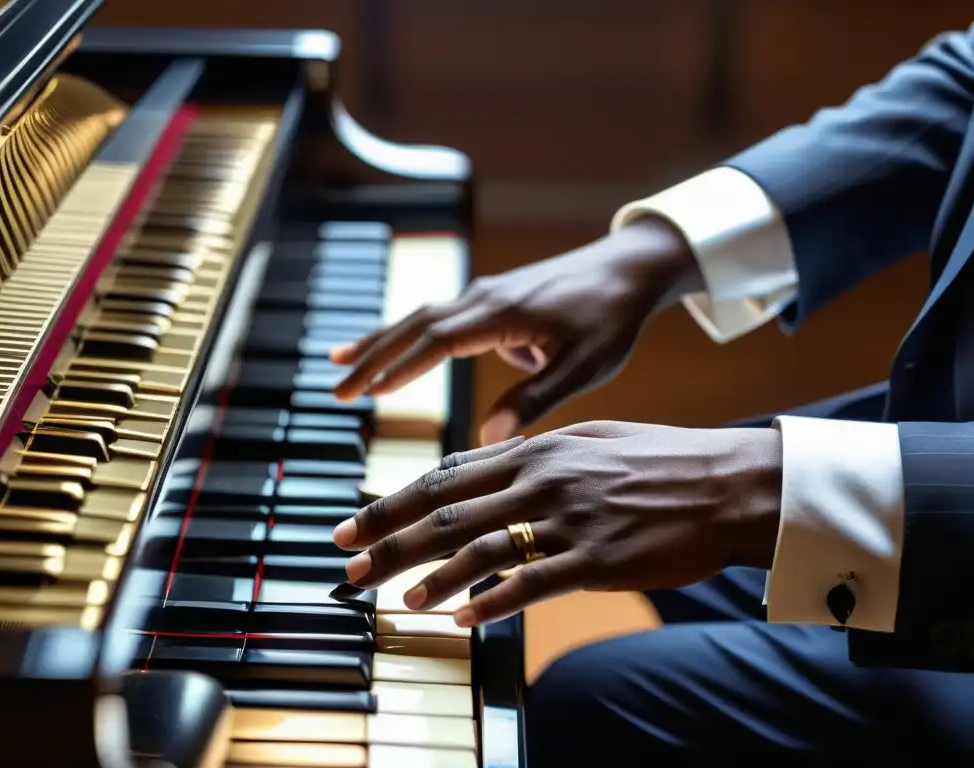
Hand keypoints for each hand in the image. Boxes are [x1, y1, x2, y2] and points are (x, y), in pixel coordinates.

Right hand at [330, 217, 702, 444]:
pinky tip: (397, 347)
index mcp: (502, 314)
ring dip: (382, 339)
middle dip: (374, 355)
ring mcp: (485, 293)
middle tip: (336, 388)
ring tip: (341, 362)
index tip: (365, 392)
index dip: (399, 367)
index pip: (436, 341)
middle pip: (414, 324)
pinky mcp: (492, 297)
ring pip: (420, 316)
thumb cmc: (611, 319)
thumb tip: (489, 435)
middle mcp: (484, 297)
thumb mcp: (583, 366)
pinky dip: (409, 332)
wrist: (630, 268)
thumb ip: (536, 398)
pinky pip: (439, 315)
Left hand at [332, 421, 781, 626]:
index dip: (392, 501)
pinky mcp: (599, 558)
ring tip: (398, 598)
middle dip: (389, 538)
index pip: (445, 475)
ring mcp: (571, 518)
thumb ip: (534, 452)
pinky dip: (492, 602)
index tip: (355, 523)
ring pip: (480, 548)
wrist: (728, 483)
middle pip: (446, 511)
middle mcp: (544, 478)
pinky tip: (464, 619)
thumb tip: (487, 458)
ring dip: (432, 575)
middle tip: (348, 563)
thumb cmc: (659, 461)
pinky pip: (532, 582)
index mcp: (537, 448)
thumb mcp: (589, 440)